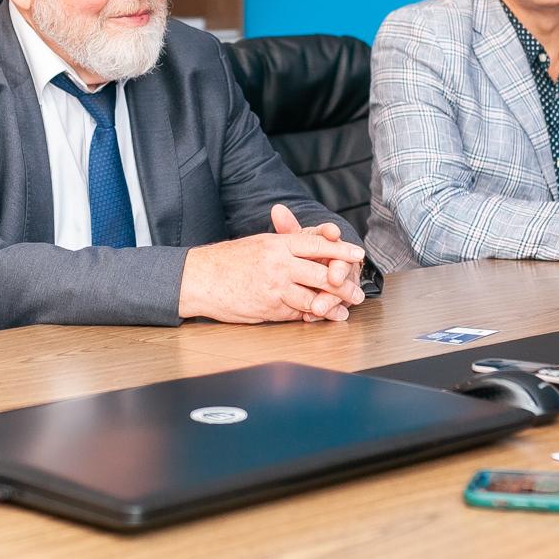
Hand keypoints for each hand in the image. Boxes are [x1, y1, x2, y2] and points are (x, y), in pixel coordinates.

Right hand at [178, 227, 364, 324]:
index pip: (317, 244)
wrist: (199, 278)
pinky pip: (296, 313)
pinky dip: (310, 316)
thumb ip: (287, 242)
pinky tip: (321, 318)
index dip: (340, 249)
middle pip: (322, 273)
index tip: (358, 254)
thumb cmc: (228, 259)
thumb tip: (316, 240)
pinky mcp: (268, 309)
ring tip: (345, 310)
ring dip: (332, 306)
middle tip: (358, 291)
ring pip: (313, 298)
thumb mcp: (260, 243)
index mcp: (278, 244)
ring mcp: (274, 288)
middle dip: (343, 284)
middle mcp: (279, 264)